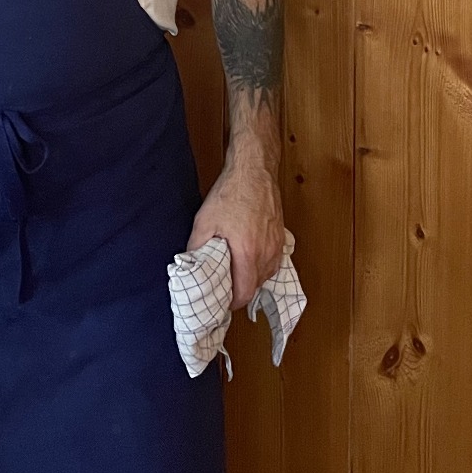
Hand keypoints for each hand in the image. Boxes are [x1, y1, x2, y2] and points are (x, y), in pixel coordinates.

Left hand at [187, 152, 283, 304]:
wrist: (254, 170)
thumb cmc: (231, 193)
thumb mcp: (205, 220)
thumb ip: (196, 246)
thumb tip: (190, 264)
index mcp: (247, 252)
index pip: (244, 293)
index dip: (232, 302)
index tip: (222, 300)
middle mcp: (266, 252)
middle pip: (256, 287)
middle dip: (240, 291)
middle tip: (225, 287)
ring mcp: (276, 245)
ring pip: (266, 275)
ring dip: (252, 279)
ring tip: (236, 273)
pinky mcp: (281, 237)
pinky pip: (273, 262)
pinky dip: (262, 267)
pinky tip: (250, 259)